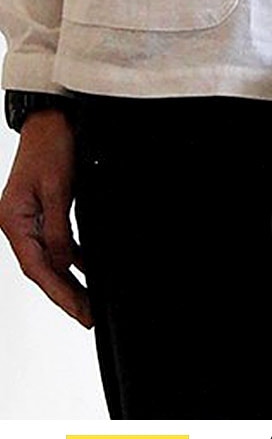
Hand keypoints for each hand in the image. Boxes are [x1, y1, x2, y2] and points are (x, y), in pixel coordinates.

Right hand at [0, 110, 91, 326]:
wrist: (53, 121)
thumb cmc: (52, 148)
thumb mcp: (58, 190)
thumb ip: (58, 230)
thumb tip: (63, 266)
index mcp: (14, 220)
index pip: (37, 267)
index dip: (60, 292)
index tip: (80, 311)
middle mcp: (19, 223)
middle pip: (43, 268)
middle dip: (66, 295)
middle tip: (88, 317)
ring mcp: (31, 218)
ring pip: (52, 259)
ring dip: (71, 280)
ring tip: (90, 301)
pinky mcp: (46, 211)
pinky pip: (60, 243)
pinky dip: (75, 258)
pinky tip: (91, 270)